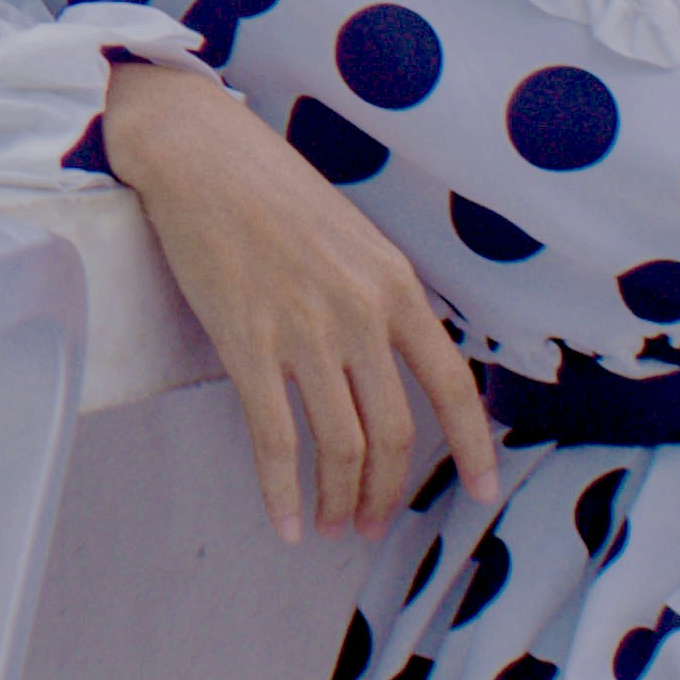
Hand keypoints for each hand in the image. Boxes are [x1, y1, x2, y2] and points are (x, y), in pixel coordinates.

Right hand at [95, 54, 502, 544]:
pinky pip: (275, 439)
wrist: (199, 154)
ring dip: (341, 500)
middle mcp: (360, 314)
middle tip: (374, 522)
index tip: (481, 491)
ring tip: (332, 526)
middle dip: (389, 492)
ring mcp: (304, 332)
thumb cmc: (271, 187)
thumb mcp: (354, 236)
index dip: (473, 448)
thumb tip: (390, 361)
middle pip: (394, 432)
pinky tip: (284, 522)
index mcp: (395, 285)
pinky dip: (282, 493)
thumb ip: (380, 296)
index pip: (452, 385)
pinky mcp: (247, 344)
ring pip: (341, 446)